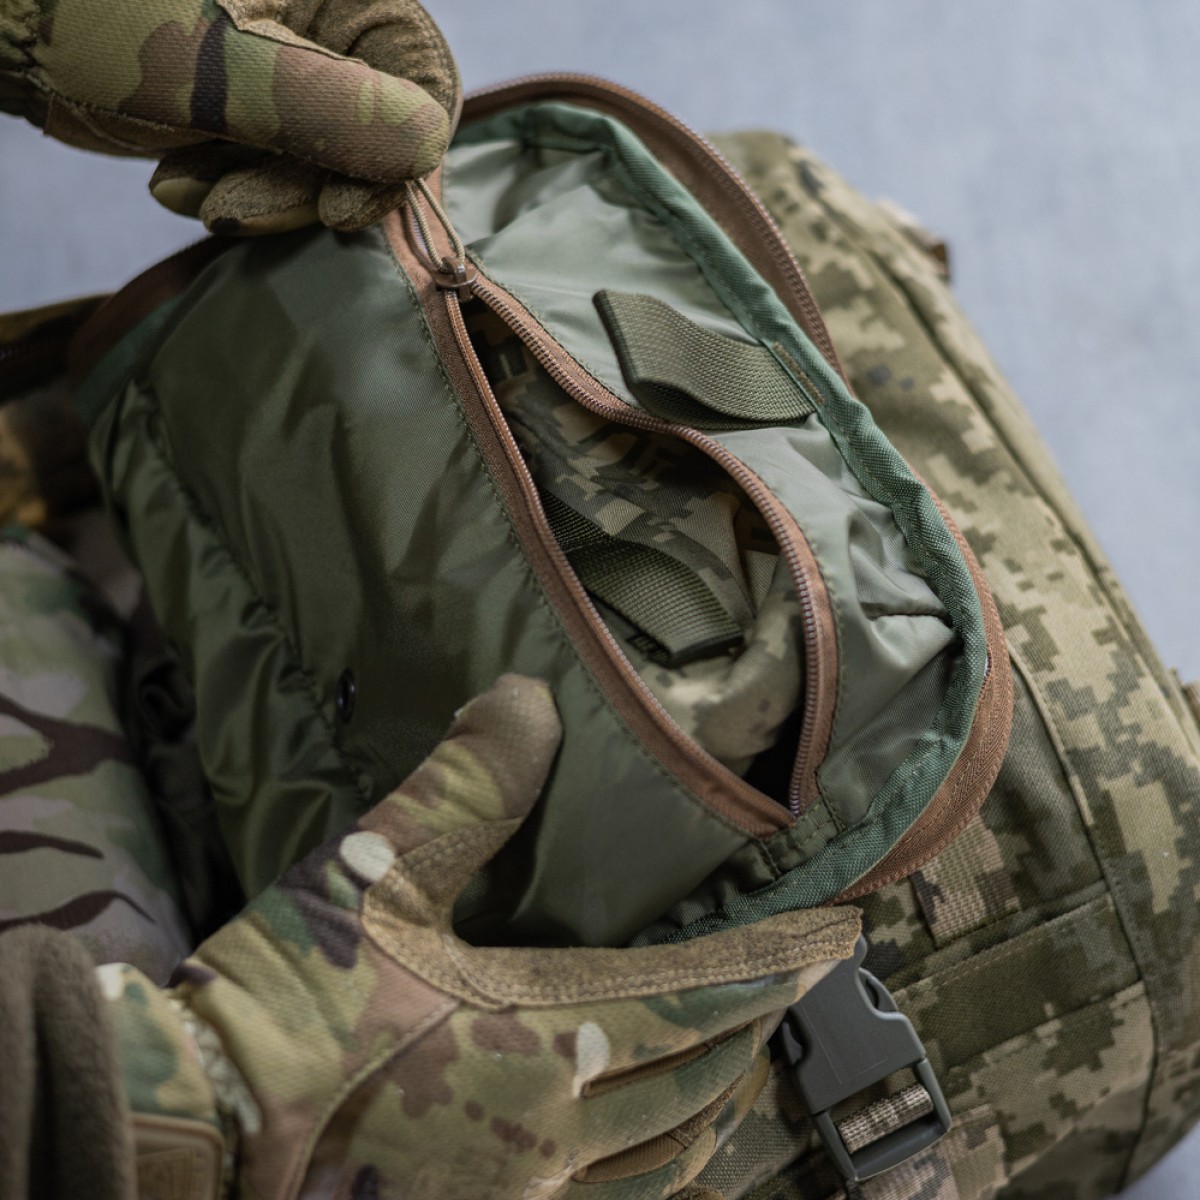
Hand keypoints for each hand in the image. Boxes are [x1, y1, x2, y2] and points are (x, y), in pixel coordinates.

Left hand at [0, 0, 458, 231]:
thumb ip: (326, 107)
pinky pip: (276, 168)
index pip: (419, 74)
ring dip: (261, 196)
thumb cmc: (93, 16)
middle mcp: (323, 22)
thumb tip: (426, 146)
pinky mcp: (251, 107)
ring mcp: (288, 67)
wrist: (0, 27)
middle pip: (374, 130)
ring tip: (189, 194)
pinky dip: (230, 189)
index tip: (339, 213)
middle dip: (304, 186)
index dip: (396, 155)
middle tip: (236, 211)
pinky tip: (175, 182)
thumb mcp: (213, 66)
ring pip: (325, 161)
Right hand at [100, 674, 859, 1197]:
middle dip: (763, 1022)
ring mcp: (528, 1196)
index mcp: (547, 1035)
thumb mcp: (369, 878)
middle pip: (704, 1074)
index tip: (842, 935)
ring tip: (742, 1055)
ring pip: (669, 1152)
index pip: (708, 993)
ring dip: (720, 1097)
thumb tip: (526, 700)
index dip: (784, 962)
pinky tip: (653, 1155)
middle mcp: (560, 1130)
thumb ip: (462, 788)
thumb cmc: (282, 1013)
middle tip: (802, 977)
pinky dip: (661, 1171)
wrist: (193, 1139)